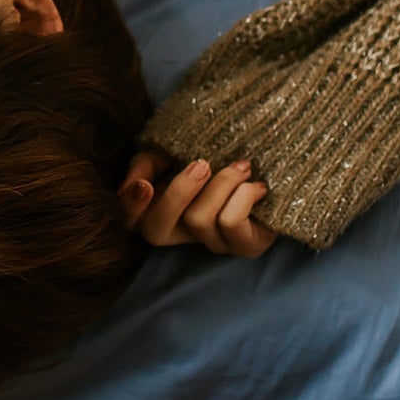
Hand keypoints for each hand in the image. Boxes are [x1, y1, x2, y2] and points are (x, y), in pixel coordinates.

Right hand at [118, 149, 277, 257]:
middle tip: (202, 164)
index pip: (130, 223)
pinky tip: (256, 185)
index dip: (131, 207)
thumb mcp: (171, 152)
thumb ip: (146, 163)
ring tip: (242, 165)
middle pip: (157, 232)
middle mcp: (183, 235)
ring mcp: (213, 243)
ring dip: (221, 184)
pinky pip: (231, 223)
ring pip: (198, 220)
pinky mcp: (245, 247)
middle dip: (177, 193)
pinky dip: (243, 195)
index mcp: (159, 210)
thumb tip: (137, 182)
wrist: (270, 161)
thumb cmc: (216, 156)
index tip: (145, 184)